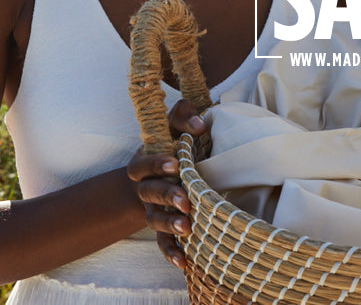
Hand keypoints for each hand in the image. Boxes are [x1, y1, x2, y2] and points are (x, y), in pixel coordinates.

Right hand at [127, 99, 209, 268]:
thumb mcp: (173, 124)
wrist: (162, 170)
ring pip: (156, 220)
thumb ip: (183, 116)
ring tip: (187, 226)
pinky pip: (163, 242)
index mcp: (143, 164)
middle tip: (185, 200)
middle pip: (150, 194)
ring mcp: (153, 209)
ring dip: (170, 224)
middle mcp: (145, 189)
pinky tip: (183, 261)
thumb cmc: (172, 141)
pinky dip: (171, 252)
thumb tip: (200, 125)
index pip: (142, 166)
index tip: (174, 163)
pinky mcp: (163, 226)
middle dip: (167, 196)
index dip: (156, 164)